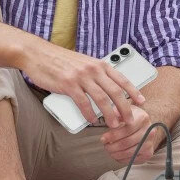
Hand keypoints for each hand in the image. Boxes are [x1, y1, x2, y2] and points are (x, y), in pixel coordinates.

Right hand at [21, 38, 144, 128]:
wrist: (38, 54)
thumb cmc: (60, 60)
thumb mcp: (83, 63)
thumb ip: (94, 75)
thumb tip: (105, 92)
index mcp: (99, 64)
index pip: (122, 79)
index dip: (133, 91)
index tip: (141, 102)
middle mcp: (93, 69)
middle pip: (115, 92)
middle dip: (125, 108)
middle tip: (130, 120)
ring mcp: (81, 77)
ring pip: (102, 99)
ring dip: (110, 115)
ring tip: (114, 125)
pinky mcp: (68, 84)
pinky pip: (83, 103)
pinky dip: (89, 114)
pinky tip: (92, 120)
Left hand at [99, 106, 164, 165]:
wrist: (145, 126)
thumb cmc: (131, 118)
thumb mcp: (124, 110)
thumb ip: (117, 111)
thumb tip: (113, 114)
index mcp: (143, 118)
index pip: (127, 129)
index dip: (113, 135)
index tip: (103, 138)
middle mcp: (149, 131)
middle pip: (127, 142)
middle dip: (112, 146)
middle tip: (105, 145)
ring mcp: (149, 143)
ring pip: (129, 152)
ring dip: (115, 153)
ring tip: (109, 150)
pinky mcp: (148, 153)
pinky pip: (132, 159)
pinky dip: (121, 159)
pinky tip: (116, 154)